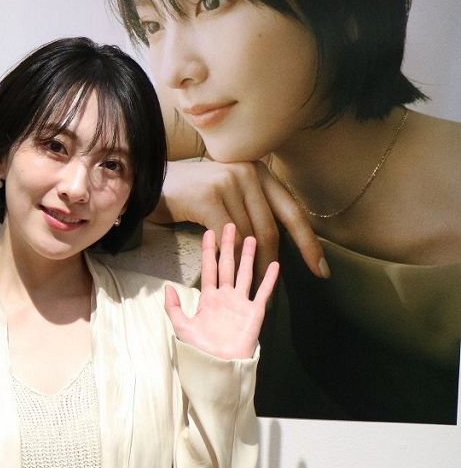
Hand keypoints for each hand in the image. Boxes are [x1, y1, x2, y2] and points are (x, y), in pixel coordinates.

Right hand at [151, 158, 328, 282]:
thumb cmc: (188, 194)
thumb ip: (249, 207)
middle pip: (272, 230)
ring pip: (250, 239)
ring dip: (252, 270)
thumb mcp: (226, 193)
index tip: (320, 269)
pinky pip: (228, 239)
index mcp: (259, 172)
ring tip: (251, 292)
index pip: (292, 211)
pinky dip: (231, 262)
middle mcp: (249, 173)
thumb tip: (272, 242)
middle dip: (275, 266)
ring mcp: (230, 182)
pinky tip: (231, 279)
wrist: (147, 181)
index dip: (308, 243)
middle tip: (277, 295)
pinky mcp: (210, 197)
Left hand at [165, 224, 277, 358]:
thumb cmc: (200, 349)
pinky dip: (269, 278)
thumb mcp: (182, 327)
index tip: (209, 231)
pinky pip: (263, 292)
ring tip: (251, 237)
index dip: (209, 251)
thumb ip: (174, 307)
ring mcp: (241, 303)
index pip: (209, 269)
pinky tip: (274, 263)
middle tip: (230, 224)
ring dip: (248, 256)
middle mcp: (226, 297)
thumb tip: (168, 286)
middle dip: (228, 246)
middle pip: (228, 266)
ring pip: (245, 274)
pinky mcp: (254, 313)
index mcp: (209, 299)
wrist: (219, 366)